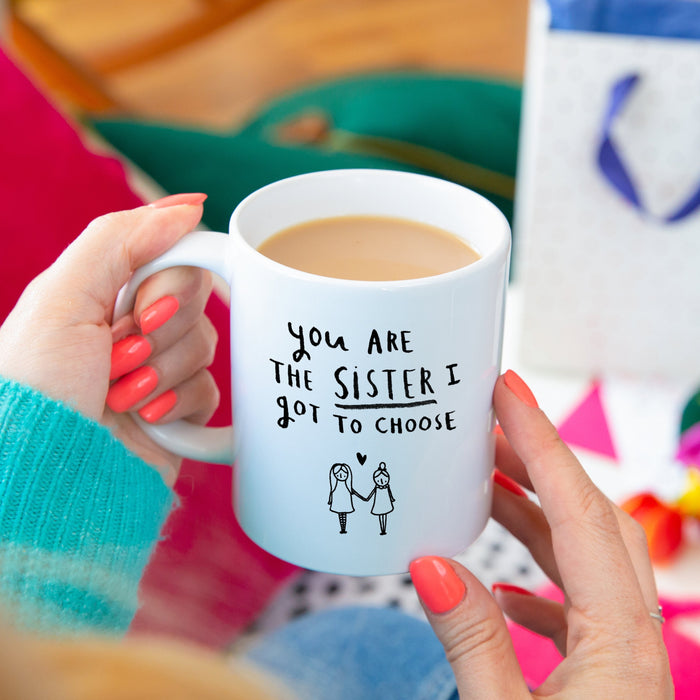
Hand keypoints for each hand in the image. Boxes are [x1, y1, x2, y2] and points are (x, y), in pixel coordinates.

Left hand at [0, 196, 218, 485]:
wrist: (44, 473)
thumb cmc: (35, 385)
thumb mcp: (62, 296)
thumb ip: (121, 238)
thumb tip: (189, 205)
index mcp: (104, 292)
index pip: (173, 258)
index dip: (172, 282)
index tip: (144, 307)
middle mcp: (134, 327)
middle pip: (196, 301)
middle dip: (158, 332)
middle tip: (117, 356)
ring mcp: (158, 370)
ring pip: (207, 345)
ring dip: (162, 372)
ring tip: (119, 395)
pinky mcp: (179, 411)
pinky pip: (212, 391)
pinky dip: (180, 404)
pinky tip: (147, 417)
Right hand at [410, 371, 673, 697]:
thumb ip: (474, 642)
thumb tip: (432, 564)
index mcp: (621, 643)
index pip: (579, 512)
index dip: (541, 442)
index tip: (508, 390)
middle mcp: (634, 638)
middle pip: (587, 520)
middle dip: (536, 461)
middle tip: (488, 420)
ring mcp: (624, 655)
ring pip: (581, 556)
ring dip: (532, 513)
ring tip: (481, 482)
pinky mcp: (607, 674)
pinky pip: (576, 600)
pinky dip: (537, 573)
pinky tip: (503, 581)